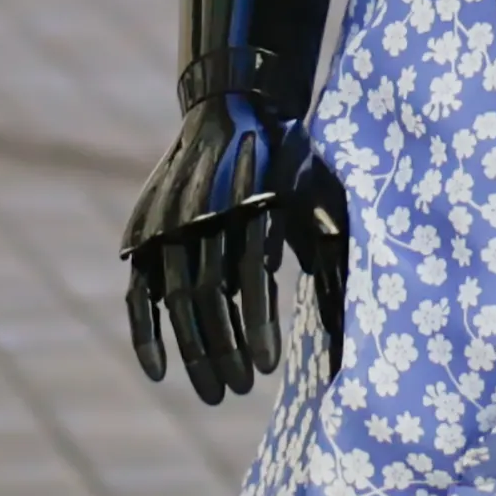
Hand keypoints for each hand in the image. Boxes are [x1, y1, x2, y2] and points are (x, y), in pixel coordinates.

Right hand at [120, 107, 350, 402]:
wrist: (235, 103)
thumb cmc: (292, 162)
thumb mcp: (317, 195)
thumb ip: (329, 251)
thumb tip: (356, 317)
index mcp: (251, 197)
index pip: (250, 270)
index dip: (258, 322)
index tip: (269, 367)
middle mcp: (204, 208)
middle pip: (208, 292)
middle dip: (223, 348)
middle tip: (238, 391)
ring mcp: (169, 221)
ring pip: (176, 297)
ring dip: (194, 350)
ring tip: (217, 393)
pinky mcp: (147, 233)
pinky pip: (140, 291)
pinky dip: (146, 332)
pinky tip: (160, 372)